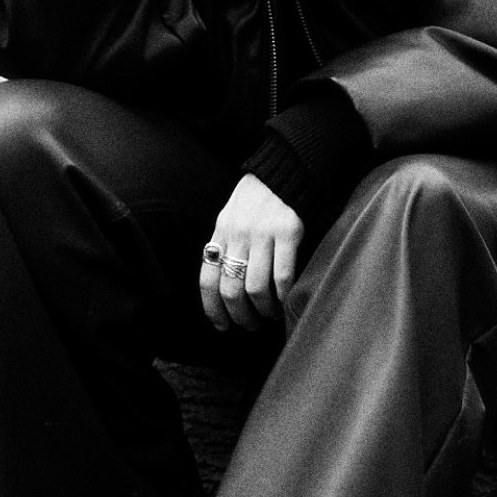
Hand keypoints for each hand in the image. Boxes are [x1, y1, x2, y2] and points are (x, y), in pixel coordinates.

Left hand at [200, 175, 303, 332]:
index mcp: (221, 232)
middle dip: (239, 316)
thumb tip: (224, 289)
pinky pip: (282, 275)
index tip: (221, 326)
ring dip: (262, 310)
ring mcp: (262, 233)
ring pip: (255, 287)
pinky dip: (282, 296)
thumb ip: (226, 246)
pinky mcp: (288, 231)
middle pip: (230, 289)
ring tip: (269, 316)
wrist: (286, 170)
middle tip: (249, 326)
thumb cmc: (258, 200)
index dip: (212, 309)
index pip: (208, 279)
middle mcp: (237, 234)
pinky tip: (285, 302)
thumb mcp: (231, 218)